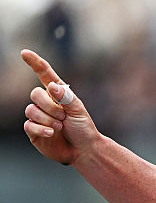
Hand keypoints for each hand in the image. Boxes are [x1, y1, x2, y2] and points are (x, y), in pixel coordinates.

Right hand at [21, 48, 99, 165]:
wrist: (84, 150)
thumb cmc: (83, 129)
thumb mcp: (78, 110)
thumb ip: (66, 97)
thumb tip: (51, 86)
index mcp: (57, 94)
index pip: (44, 75)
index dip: (35, 63)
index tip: (25, 53)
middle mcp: (45, 103)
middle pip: (34, 94)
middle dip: (50, 106)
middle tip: (63, 117)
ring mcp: (38, 116)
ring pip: (30, 110)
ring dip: (47, 119)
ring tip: (60, 127)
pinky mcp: (33, 130)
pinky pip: (28, 124)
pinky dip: (41, 128)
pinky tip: (52, 133)